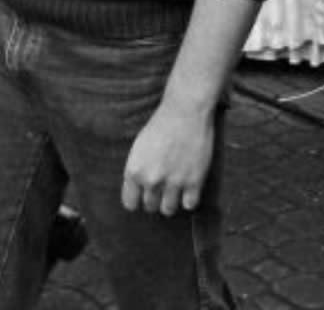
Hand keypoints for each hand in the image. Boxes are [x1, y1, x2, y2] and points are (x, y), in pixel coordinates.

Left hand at [121, 96, 214, 215]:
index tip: (143, 194)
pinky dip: (189, 198)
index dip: (137, 199)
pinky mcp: (193, 183)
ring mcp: (173, 183)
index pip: (130, 204)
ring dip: (172, 201)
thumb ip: (137, 171)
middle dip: (155, 198)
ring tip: (175, 187)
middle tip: (163, 185)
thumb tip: (138, 191)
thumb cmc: (160, 125)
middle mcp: (151, 180)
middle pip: (150, 207)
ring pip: (168, 210)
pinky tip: (189, 186)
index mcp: (134, 171)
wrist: (185, 111)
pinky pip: (189, 205)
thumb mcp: (139, 147)